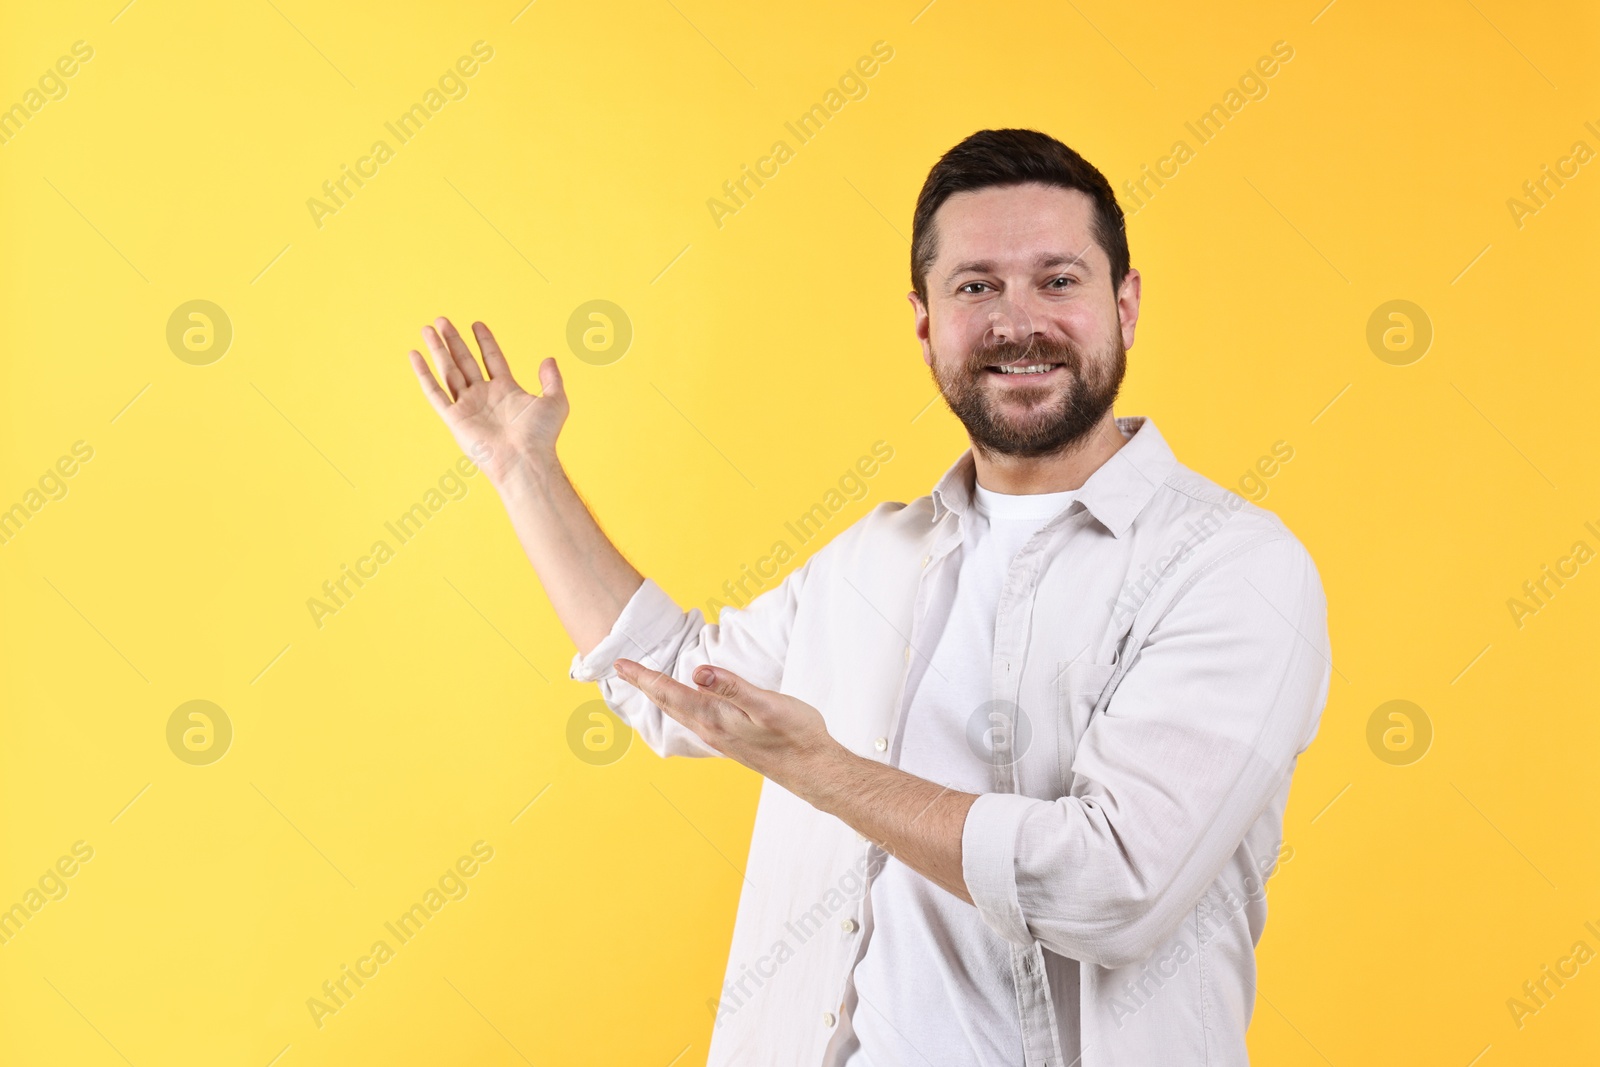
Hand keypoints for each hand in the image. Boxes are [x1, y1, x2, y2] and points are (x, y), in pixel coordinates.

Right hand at [408, 316, 566, 485]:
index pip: (492, 359)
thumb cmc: (541, 436)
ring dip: (438, 349)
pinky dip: (423, 374)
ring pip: (448, 371)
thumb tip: (549, 359)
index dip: (484, 341)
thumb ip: (552, 380)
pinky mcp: (454, 418)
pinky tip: (415, 355)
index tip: (476, 324)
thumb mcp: (555, 402)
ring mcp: (468, 406)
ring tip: (428, 328)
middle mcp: (484, 396)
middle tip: (442, 320)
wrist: (525, 460)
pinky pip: (435, 392)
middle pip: (464, 361)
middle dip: (453, 340)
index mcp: (506, 390)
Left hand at [611, 659, 840, 786]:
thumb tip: (697, 672)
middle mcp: (709, 730)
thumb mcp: (765, 704)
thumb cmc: (794, 735)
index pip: (668, 692)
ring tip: (645, 683)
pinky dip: (678, 706)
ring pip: (678, 713)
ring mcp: (719, 738)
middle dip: (643, 685)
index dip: (642, 676)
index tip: (619, 663)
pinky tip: (684, 705)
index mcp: (714, 718)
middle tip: (622, 669)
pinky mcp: (731, 741)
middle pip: (667, 703)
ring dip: (659, 696)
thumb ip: (731, 687)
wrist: (813, 770)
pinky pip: (692, 720)